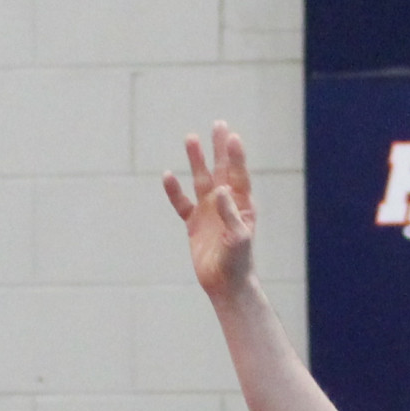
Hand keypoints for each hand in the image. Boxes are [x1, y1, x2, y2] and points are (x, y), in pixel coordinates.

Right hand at [163, 120, 256, 302]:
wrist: (226, 286)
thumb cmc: (238, 263)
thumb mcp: (238, 238)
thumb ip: (230, 213)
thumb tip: (222, 190)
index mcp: (242, 206)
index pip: (238, 175)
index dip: (235, 157)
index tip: (232, 136)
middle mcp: (226, 204)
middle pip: (221, 170)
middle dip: (219, 149)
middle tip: (218, 124)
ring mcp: (209, 212)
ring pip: (201, 181)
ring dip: (196, 160)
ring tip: (191, 138)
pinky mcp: (194, 224)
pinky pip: (182, 203)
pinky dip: (174, 191)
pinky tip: (167, 176)